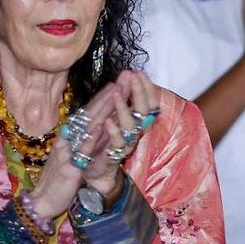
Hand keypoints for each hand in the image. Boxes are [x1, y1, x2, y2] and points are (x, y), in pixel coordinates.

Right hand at [26, 84, 123, 219]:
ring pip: (87, 127)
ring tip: (116, 95)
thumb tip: (97, 125)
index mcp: (69, 136)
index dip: (101, 98)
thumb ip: (82, 140)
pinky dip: (91, 138)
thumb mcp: (72, 154)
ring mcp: (67, 151)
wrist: (43, 200)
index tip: (115, 84)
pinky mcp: (69, 167)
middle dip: (106, 98)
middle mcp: (67, 139)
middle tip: (121, 82)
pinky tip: (101, 127)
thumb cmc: (59, 178)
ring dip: (103, 110)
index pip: (87, 114)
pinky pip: (81, 150)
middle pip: (89, 115)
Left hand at [83, 70, 160, 200]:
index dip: (146, 87)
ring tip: (117, 93)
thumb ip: (120, 97)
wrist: (95, 171)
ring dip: (124, 108)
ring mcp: (125, 144)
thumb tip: (125, 75)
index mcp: (135, 121)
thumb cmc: (106, 141)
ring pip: (131, 126)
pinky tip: (108, 121)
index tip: (139, 72)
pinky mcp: (114, 156)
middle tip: (133, 77)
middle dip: (140, 92)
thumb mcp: (113, 116)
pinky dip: (113, 132)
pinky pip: (117, 144)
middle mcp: (134, 132)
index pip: (148, 102)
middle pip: (144, 111)